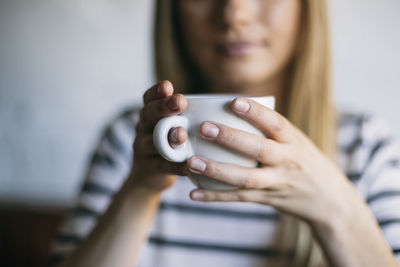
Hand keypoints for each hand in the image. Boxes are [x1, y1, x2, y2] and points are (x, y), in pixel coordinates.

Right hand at [130, 81, 188, 191]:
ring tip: (182, 134)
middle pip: (149, 115)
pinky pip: (163, 166)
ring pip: (153, 141)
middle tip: (180, 102)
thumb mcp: (171, 125)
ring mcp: (144, 149)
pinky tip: (188, 165)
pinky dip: (176, 166)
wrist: (148, 176)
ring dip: (170, 137)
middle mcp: (143, 128)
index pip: (148, 99)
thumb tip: (221, 100)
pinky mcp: (151, 169)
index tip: (168, 85)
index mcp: (150, 114)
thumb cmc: (168, 143)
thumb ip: (186, 114)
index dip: (156, 92)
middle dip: (164, 107)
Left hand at [187, 97, 359, 227]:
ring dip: (216, 170)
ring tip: (192, 162)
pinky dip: (215, 196)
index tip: (234, 101)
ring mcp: (278, 183)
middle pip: (259, 149)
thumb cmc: (307, 163)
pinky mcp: (268, 200)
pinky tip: (194, 193)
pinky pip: (239, 198)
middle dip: (230, 138)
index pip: (276, 123)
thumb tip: (235, 108)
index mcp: (295, 141)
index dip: (256, 112)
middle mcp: (288, 161)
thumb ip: (273, 130)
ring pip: (246, 178)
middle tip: (204, 128)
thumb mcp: (298, 142)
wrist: (331, 201)